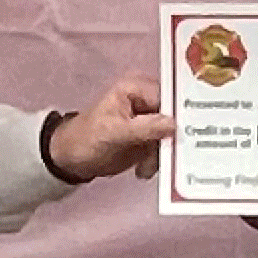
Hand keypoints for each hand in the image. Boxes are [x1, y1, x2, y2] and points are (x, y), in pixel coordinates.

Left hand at [51, 75, 172, 180]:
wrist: (72, 159)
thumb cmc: (86, 138)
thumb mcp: (115, 132)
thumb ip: (145, 127)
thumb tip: (173, 125)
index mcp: (136, 88)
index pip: (169, 97)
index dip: (180, 114)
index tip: (185, 133)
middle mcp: (146, 100)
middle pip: (175, 116)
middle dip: (172, 138)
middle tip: (165, 155)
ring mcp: (150, 120)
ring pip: (172, 135)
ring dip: (162, 154)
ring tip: (146, 166)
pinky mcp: (150, 138)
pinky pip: (165, 148)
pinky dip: (157, 161)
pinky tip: (143, 169)